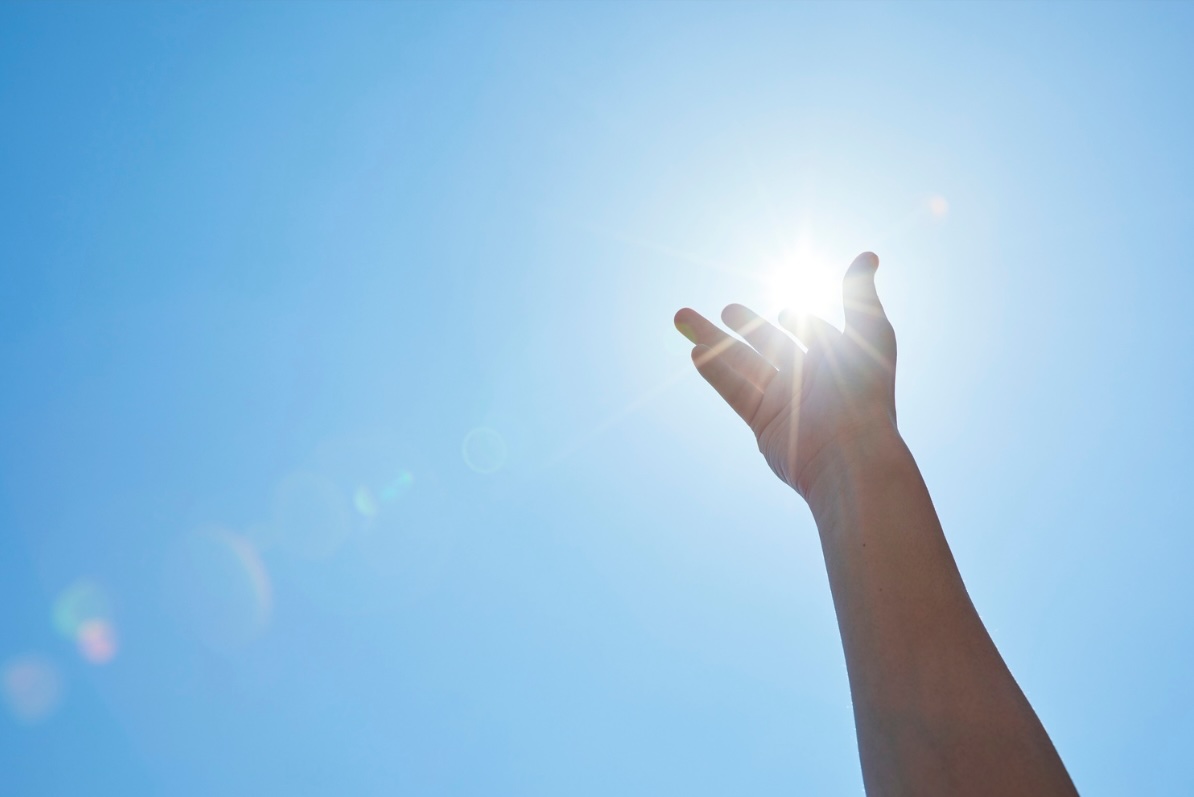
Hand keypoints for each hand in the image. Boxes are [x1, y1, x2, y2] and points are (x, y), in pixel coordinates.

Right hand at [674, 252, 897, 497]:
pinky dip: (714, 370)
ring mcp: (783, 401)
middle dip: (745, 325)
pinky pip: (734, 390)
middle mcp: (808, 379)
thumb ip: (859, 293)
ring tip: (681, 316)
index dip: (800, 323)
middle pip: (768, 344)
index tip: (787, 314)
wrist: (849, 452)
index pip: (812, 335)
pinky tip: (694, 350)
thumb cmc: (864, 390)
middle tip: (725, 309)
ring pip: (741, 362)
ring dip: (711, 339)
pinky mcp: (763, 422)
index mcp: (835, 358)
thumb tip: (867, 255)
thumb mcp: (870, 330)